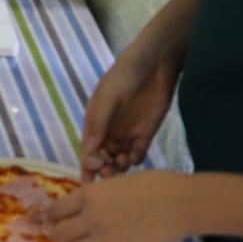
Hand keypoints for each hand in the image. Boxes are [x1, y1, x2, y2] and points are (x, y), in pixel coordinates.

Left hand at [43, 171, 197, 241]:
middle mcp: (91, 218)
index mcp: (89, 195)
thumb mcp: (115, 182)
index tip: (49, 221)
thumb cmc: (153, 185)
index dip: (50, 217)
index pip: (55, 211)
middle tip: (64, 237)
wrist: (180, 203)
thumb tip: (82, 210)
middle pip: (59, 234)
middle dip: (58, 236)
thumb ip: (96, 197)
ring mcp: (105, 239)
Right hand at [78, 39, 184, 178]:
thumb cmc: (124, 76)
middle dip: (104, 169)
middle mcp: (109, 131)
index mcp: (94, 122)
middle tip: (110, 172)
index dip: (87, 165)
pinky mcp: (145, 134)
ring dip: (120, 166)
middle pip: (103, 158)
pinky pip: (137, 154)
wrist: (155, 65)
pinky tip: (135, 155)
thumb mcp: (108, 98)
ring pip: (120, 160)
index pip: (88, 150)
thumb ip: (99, 124)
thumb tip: (88, 152)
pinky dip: (135, 160)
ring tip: (124, 161)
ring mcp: (127, 134)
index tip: (91, 176)